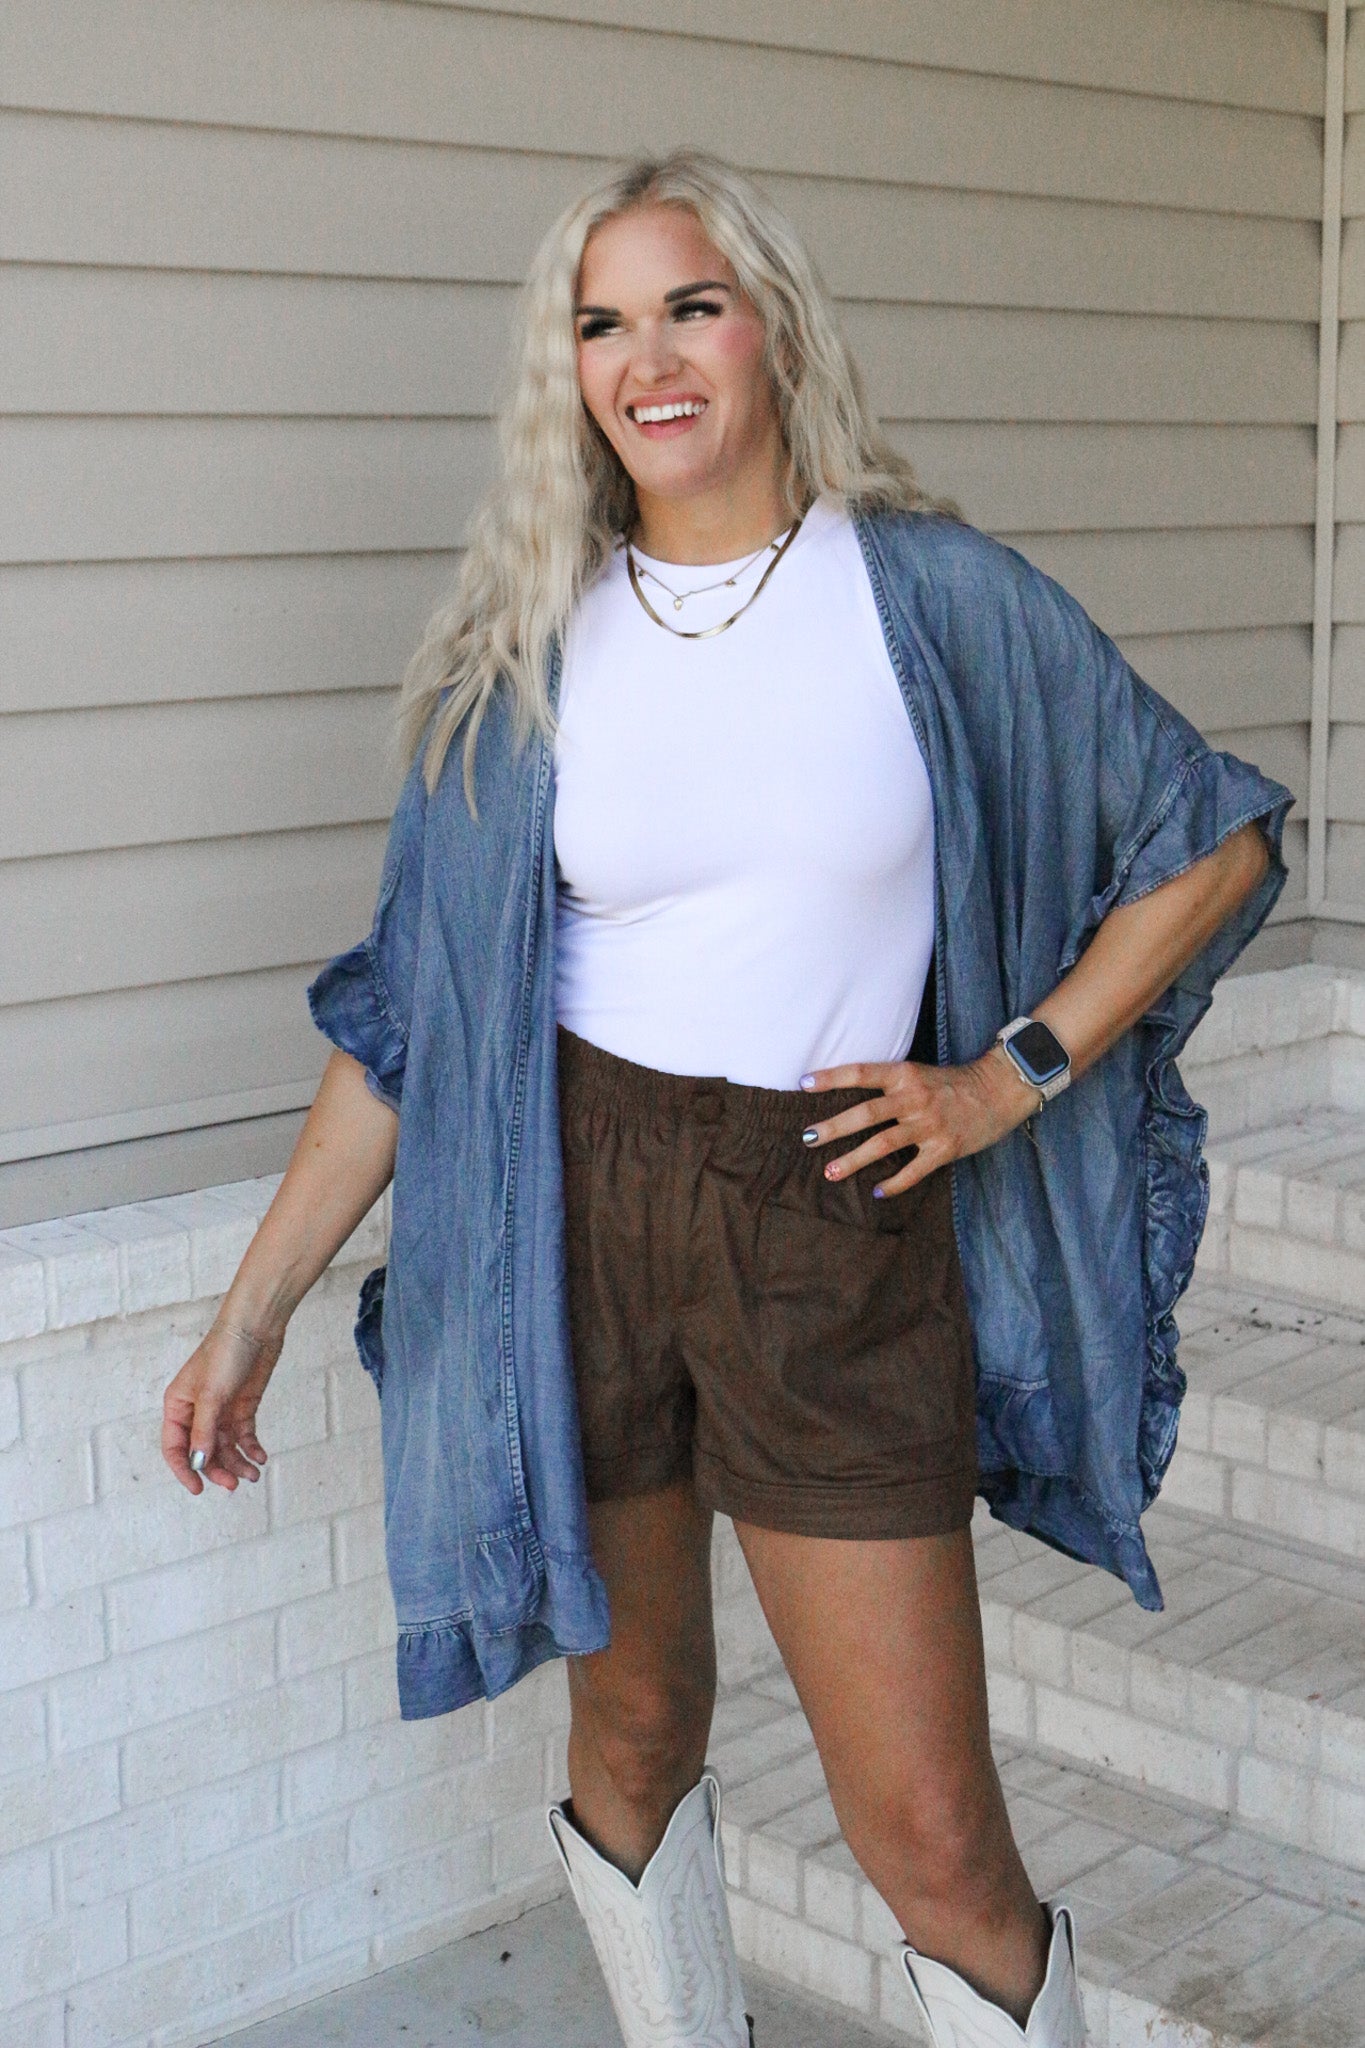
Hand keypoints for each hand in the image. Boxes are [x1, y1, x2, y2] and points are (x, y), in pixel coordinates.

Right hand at [161, 1318, 282, 1494]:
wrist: (256, 1328)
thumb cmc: (225, 1353)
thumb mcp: (211, 1395)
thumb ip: (204, 1431)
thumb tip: (199, 1463)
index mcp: (177, 1406)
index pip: (174, 1447)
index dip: (184, 1470)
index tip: (198, 1489)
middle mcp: (196, 1412)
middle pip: (203, 1452)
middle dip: (218, 1470)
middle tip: (235, 1484)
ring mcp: (221, 1411)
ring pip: (225, 1448)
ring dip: (238, 1463)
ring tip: (253, 1474)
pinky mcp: (242, 1408)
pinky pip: (244, 1436)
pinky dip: (251, 1448)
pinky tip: (260, 1457)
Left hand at [798, 1049, 1040, 1198]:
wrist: (1000, 1091)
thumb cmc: (954, 1083)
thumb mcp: (919, 1073)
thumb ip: (890, 1084)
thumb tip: (850, 1097)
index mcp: (905, 1075)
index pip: (861, 1073)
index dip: (831, 1077)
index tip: (803, 1083)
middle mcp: (914, 1098)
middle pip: (866, 1113)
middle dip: (833, 1127)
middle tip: (807, 1138)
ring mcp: (929, 1125)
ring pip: (883, 1144)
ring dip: (853, 1160)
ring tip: (830, 1172)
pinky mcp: (944, 1149)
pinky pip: (912, 1171)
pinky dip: (893, 1184)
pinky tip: (876, 1192)